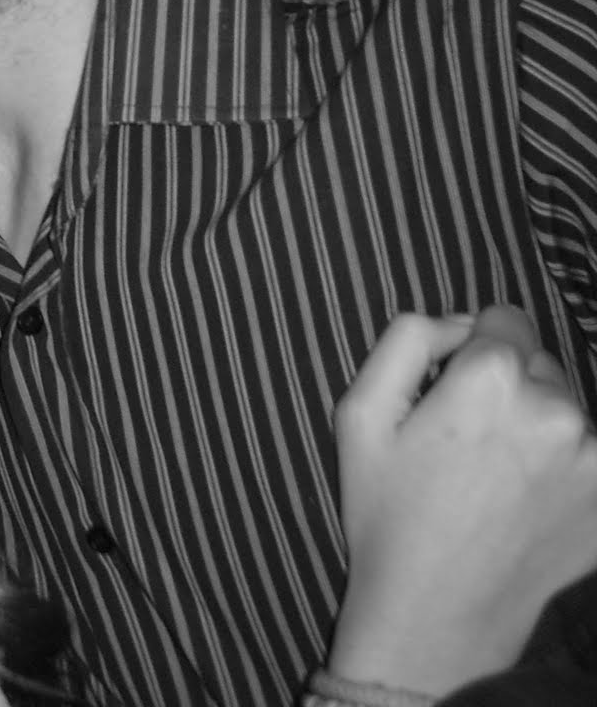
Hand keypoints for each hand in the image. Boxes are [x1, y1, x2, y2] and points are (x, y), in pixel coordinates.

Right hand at [329, 307, 596, 697]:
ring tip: (495, 476)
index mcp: (491, 377)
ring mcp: (589, 458)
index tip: (449, 391)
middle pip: (536, 362)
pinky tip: (523, 499)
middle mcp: (553, 408)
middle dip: (506, 385)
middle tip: (467, 440)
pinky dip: (561, 465)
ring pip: (563, 407)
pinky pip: (585, 452)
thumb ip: (409, 338)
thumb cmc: (387, 512)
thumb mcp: (360, 412)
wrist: (435, 616)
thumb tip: (460, 322)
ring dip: (536, 425)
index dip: (470, 349)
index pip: (502, 318)